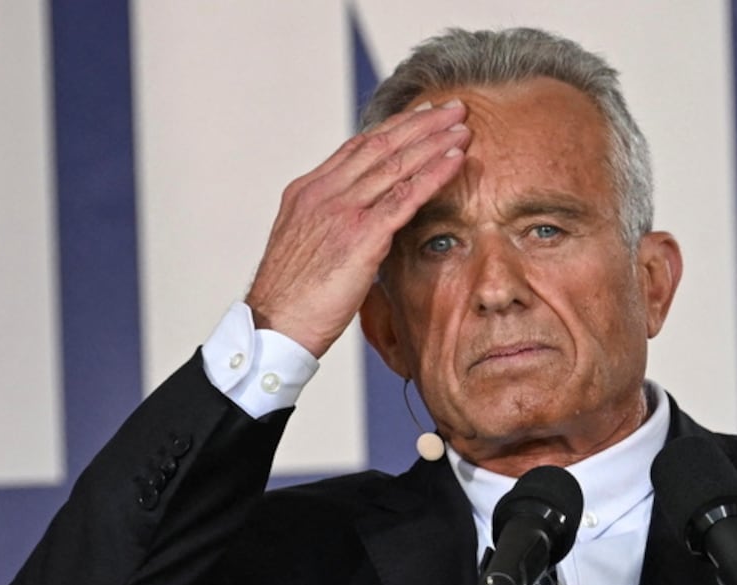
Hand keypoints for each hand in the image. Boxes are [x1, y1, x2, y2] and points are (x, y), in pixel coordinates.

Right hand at [245, 100, 470, 357]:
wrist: (274, 324)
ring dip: (434, 141)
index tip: (420, 117)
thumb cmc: (290, 298)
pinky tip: (456, 159)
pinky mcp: (360, 236)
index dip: (393, 128)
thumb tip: (363, 225)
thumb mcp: (305, 246)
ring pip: (395, 163)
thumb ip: (332, 225)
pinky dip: (434, 173)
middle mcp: (324, 193)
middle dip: (420, 123)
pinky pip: (405, 196)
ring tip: (463, 126)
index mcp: (308, 191)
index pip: (357, 147)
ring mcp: (341, 212)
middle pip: (379, 145)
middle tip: (451, 108)